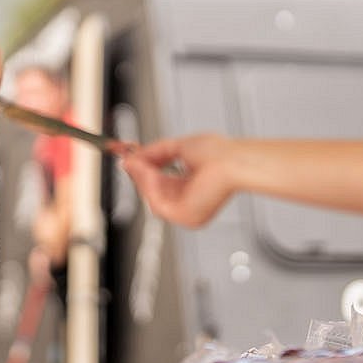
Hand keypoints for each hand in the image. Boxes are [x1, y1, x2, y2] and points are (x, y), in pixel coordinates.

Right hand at [120, 134, 237, 228]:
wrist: (232, 161)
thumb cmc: (220, 154)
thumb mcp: (179, 147)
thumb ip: (154, 152)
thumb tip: (134, 156)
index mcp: (192, 189)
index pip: (162, 184)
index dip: (146, 172)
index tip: (132, 160)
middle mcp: (190, 203)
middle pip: (154, 193)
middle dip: (140, 175)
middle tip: (129, 159)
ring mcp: (187, 212)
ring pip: (152, 198)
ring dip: (143, 178)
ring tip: (139, 162)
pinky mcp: (184, 216)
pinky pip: (156, 203)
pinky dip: (148, 186)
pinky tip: (147, 171)